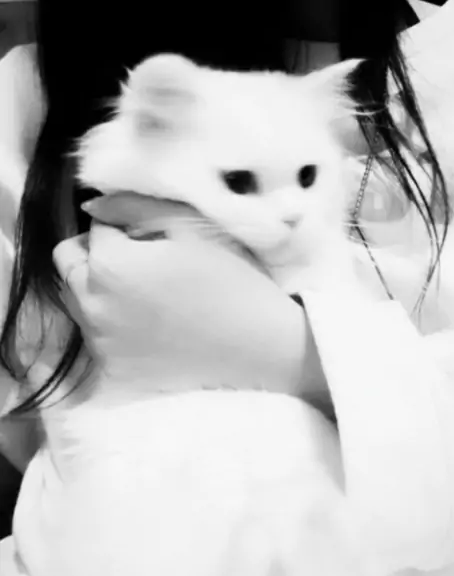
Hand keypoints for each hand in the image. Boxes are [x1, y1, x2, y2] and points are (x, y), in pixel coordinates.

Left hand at [53, 197, 325, 398]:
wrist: (260, 345)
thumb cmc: (230, 278)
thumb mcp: (187, 226)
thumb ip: (131, 207)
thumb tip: (90, 207)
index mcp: (108, 266)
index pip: (95, 228)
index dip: (124, 226)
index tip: (153, 237)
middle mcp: (91, 307)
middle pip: (70, 265)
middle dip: (97, 254)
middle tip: (141, 261)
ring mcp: (101, 344)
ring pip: (78, 300)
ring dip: (100, 288)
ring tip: (147, 294)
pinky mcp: (114, 369)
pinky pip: (97, 335)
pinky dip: (114, 323)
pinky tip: (152, 325)